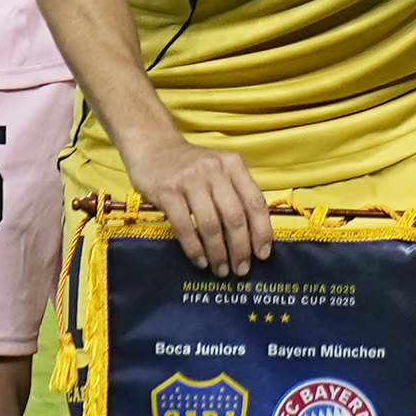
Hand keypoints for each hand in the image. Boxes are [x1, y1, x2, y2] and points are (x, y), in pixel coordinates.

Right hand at [130, 133, 273, 276]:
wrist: (152, 146)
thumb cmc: (191, 165)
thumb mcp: (220, 169)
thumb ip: (236, 192)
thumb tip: (254, 234)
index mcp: (234, 165)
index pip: (255, 202)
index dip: (262, 232)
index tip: (263, 254)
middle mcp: (215, 170)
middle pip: (235, 217)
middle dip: (241, 248)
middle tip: (241, 269)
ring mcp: (190, 180)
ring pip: (210, 224)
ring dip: (218, 253)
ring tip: (221, 270)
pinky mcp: (167, 191)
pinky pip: (184, 226)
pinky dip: (194, 248)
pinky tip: (200, 261)